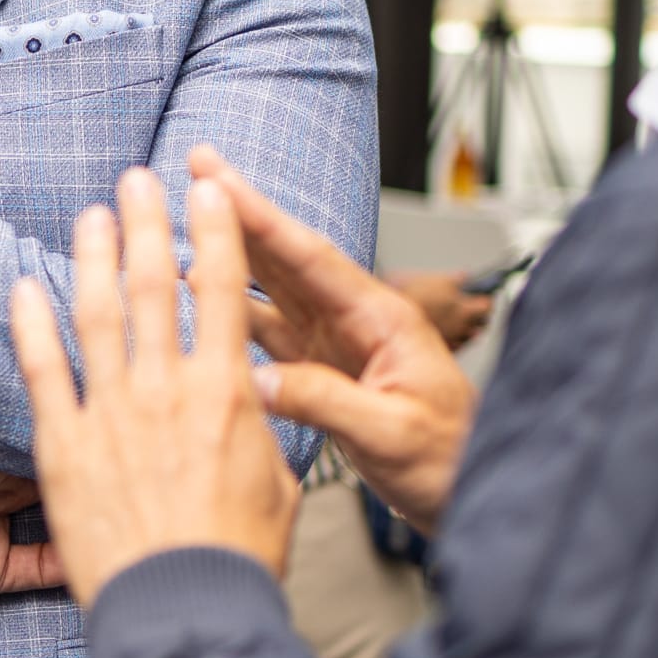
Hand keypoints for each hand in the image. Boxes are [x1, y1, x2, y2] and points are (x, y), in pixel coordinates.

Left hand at [11, 169, 300, 606]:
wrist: (183, 612)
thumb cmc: (235, 562)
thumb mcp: (276, 489)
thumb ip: (260, 436)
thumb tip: (256, 406)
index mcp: (226, 396)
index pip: (223, 293)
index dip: (217, 233)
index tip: (209, 191)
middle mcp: (167, 391)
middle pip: (154, 286)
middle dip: (147, 224)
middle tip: (138, 180)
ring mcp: (112, 414)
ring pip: (97, 314)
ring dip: (91, 256)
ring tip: (89, 216)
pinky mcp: (65, 446)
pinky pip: (42, 370)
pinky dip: (31, 324)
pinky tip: (23, 288)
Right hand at [190, 147, 478, 536]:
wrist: (468, 494)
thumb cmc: (448, 461)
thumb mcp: (392, 433)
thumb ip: (327, 402)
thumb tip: (258, 380)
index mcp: (381, 320)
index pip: (310, 258)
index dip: (260, 217)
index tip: (219, 179)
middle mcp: (356, 320)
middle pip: (287, 256)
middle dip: (241, 210)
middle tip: (198, 163)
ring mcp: (336, 343)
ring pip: (274, 286)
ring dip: (233, 249)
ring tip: (189, 216)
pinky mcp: (323, 370)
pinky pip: (269, 330)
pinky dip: (234, 307)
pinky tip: (203, 292)